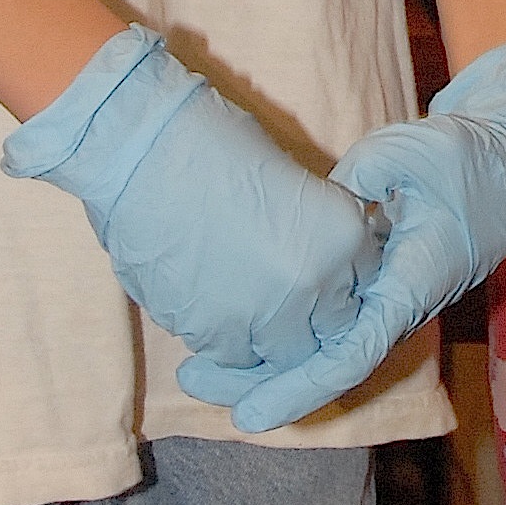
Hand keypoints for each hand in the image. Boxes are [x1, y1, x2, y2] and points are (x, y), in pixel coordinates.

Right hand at [3, 29, 383, 387]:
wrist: (144, 151)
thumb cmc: (213, 146)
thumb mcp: (294, 184)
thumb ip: (316, 238)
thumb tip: (320, 271)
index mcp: (346, 237)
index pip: (361, 293)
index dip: (334, 291)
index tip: (310, 282)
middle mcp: (319, 282)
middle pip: (327, 334)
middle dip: (305, 322)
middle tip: (270, 297)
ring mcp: (268, 315)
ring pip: (280, 355)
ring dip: (263, 337)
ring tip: (236, 298)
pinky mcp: (217, 334)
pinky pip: (233, 358)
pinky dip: (224, 340)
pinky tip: (208, 304)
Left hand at [187, 35, 505, 432]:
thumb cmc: (463, 157)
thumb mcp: (406, 155)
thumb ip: (356, 183)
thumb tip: (311, 206)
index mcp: (409, 287)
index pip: (348, 357)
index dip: (294, 389)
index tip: (247, 415)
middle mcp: (397, 307)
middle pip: (325, 367)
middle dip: (260, 384)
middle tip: (194, 383)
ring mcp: (387, 300)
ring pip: (324, 351)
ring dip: (266, 363)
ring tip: (202, 369)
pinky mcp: (378, 286)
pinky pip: (328, 327)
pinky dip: (285, 336)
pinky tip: (239, 331)